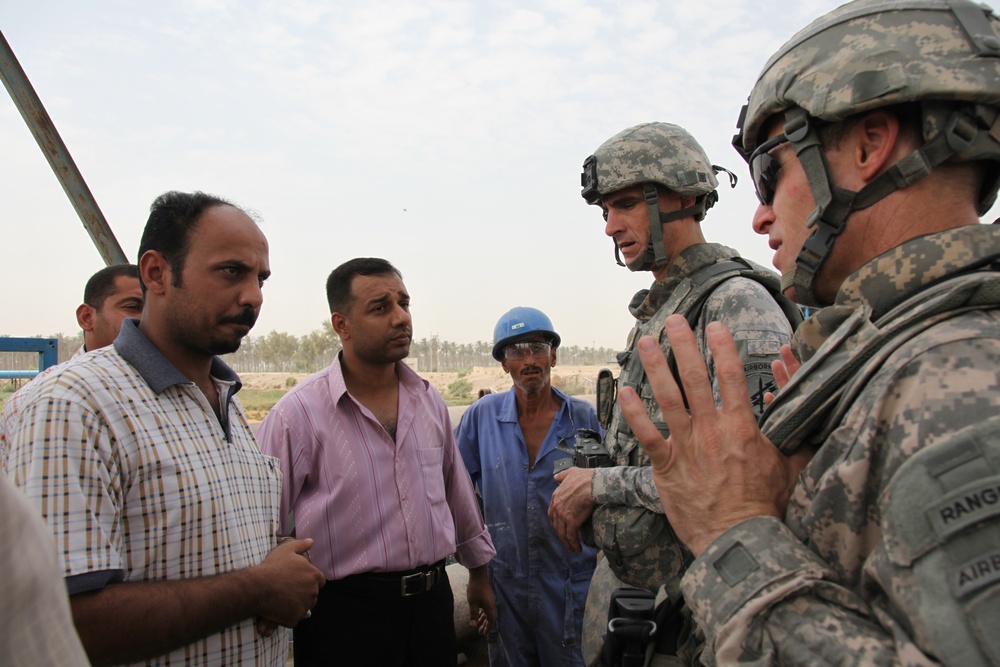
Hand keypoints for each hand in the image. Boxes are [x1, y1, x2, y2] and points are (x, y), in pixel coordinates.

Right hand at [252, 538, 324, 627]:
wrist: (258, 586)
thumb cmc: (272, 567)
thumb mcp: (287, 550)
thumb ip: (301, 545)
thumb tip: (311, 541)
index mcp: (314, 575)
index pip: (320, 580)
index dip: (310, 581)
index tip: (300, 581)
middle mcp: (313, 591)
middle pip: (312, 595)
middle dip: (303, 594)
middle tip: (288, 592)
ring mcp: (305, 606)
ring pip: (303, 608)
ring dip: (296, 606)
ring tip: (282, 601)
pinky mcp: (295, 618)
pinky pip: (293, 619)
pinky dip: (287, 617)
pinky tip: (277, 611)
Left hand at [466, 566, 495, 636]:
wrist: (478, 575)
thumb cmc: (475, 589)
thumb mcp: (472, 603)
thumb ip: (473, 615)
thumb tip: (473, 625)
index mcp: (489, 607)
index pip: (491, 621)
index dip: (488, 628)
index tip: (483, 634)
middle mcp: (491, 605)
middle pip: (490, 618)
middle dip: (485, 625)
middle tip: (480, 632)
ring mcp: (490, 600)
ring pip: (487, 613)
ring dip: (483, 620)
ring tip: (478, 625)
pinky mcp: (487, 597)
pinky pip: (486, 608)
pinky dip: (482, 613)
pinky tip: (478, 615)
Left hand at [548, 467, 595, 552]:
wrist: (593, 484)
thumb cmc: (585, 478)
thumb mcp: (570, 473)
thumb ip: (562, 476)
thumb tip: (556, 477)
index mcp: (555, 496)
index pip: (552, 514)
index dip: (556, 522)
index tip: (560, 528)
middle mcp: (556, 507)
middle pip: (556, 525)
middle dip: (561, 534)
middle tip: (566, 540)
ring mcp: (563, 515)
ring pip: (562, 533)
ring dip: (567, 543)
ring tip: (573, 549)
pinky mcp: (572, 522)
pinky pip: (571, 536)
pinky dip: (573, 544)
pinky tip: (577, 548)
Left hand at [618, 315, 810, 555]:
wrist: (739, 540)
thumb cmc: (767, 507)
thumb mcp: (792, 468)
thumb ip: (798, 438)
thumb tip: (802, 414)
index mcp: (742, 427)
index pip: (731, 376)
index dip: (722, 346)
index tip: (714, 325)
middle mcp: (712, 430)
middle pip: (695, 378)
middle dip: (683, 345)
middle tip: (674, 320)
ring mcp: (687, 447)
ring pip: (667, 398)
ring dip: (655, 367)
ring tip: (645, 342)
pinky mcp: (666, 467)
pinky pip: (646, 434)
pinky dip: (634, 412)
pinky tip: (624, 390)